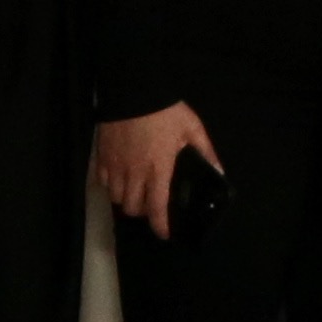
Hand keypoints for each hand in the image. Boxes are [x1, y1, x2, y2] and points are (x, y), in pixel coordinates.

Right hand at [96, 101, 218, 235]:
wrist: (133, 89)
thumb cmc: (165, 110)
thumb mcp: (192, 128)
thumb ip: (206, 152)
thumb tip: (220, 173)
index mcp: (158, 169)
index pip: (156, 208)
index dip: (160, 226)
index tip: (164, 233)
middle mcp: (134, 173)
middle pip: (133, 208)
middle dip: (143, 212)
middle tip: (151, 204)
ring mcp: (115, 166)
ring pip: (116, 198)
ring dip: (127, 199)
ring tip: (136, 191)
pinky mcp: (101, 156)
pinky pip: (102, 182)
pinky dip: (111, 185)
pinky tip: (120, 178)